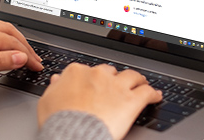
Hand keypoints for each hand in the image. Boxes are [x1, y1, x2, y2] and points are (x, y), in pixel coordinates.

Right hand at [38, 63, 161, 139]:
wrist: (72, 134)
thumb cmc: (58, 121)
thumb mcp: (47, 101)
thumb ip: (54, 88)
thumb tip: (57, 80)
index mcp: (76, 73)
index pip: (88, 70)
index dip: (93, 78)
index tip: (95, 84)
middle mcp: (97, 75)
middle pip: (110, 71)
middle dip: (114, 77)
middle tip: (118, 84)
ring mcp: (115, 86)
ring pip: (132, 76)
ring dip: (137, 79)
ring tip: (141, 82)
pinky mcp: (131, 100)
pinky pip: (147, 92)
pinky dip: (153, 93)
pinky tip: (156, 96)